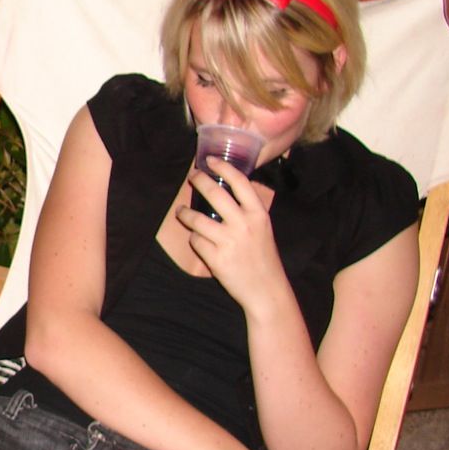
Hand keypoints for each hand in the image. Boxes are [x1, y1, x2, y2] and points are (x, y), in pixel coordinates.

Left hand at [178, 159, 286, 307]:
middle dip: (199, 181)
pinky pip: (195, 241)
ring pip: (196, 219)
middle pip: (214, 193)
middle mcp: (244, 224)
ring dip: (185, 214)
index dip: (223, 167)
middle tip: (193, 177)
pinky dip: (194, 239)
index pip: (240, 182)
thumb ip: (246, 211)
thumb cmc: (263, 257)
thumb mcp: (263, 229)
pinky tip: (199, 241)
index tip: (210, 160)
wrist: (267, 290)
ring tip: (181, 212)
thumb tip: (221, 192)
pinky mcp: (216, 258)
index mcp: (259, 214)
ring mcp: (229, 241)